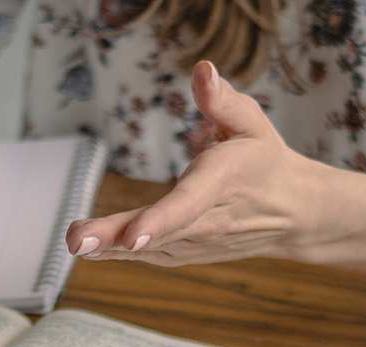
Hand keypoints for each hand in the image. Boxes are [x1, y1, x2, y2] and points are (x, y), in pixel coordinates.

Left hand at [64, 61, 330, 266]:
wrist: (291, 213)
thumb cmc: (264, 160)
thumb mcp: (253, 122)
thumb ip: (223, 100)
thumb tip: (203, 70)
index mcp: (224, 181)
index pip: (189, 203)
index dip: (159, 220)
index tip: (132, 236)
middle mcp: (209, 219)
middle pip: (158, 231)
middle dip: (115, 237)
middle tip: (76, 239)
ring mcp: (196, 242)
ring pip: (148, 248)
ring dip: (108, 248)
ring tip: (74, 243)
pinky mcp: (184, 251)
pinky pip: (148, 255)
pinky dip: (117, 254)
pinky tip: (89, 249)